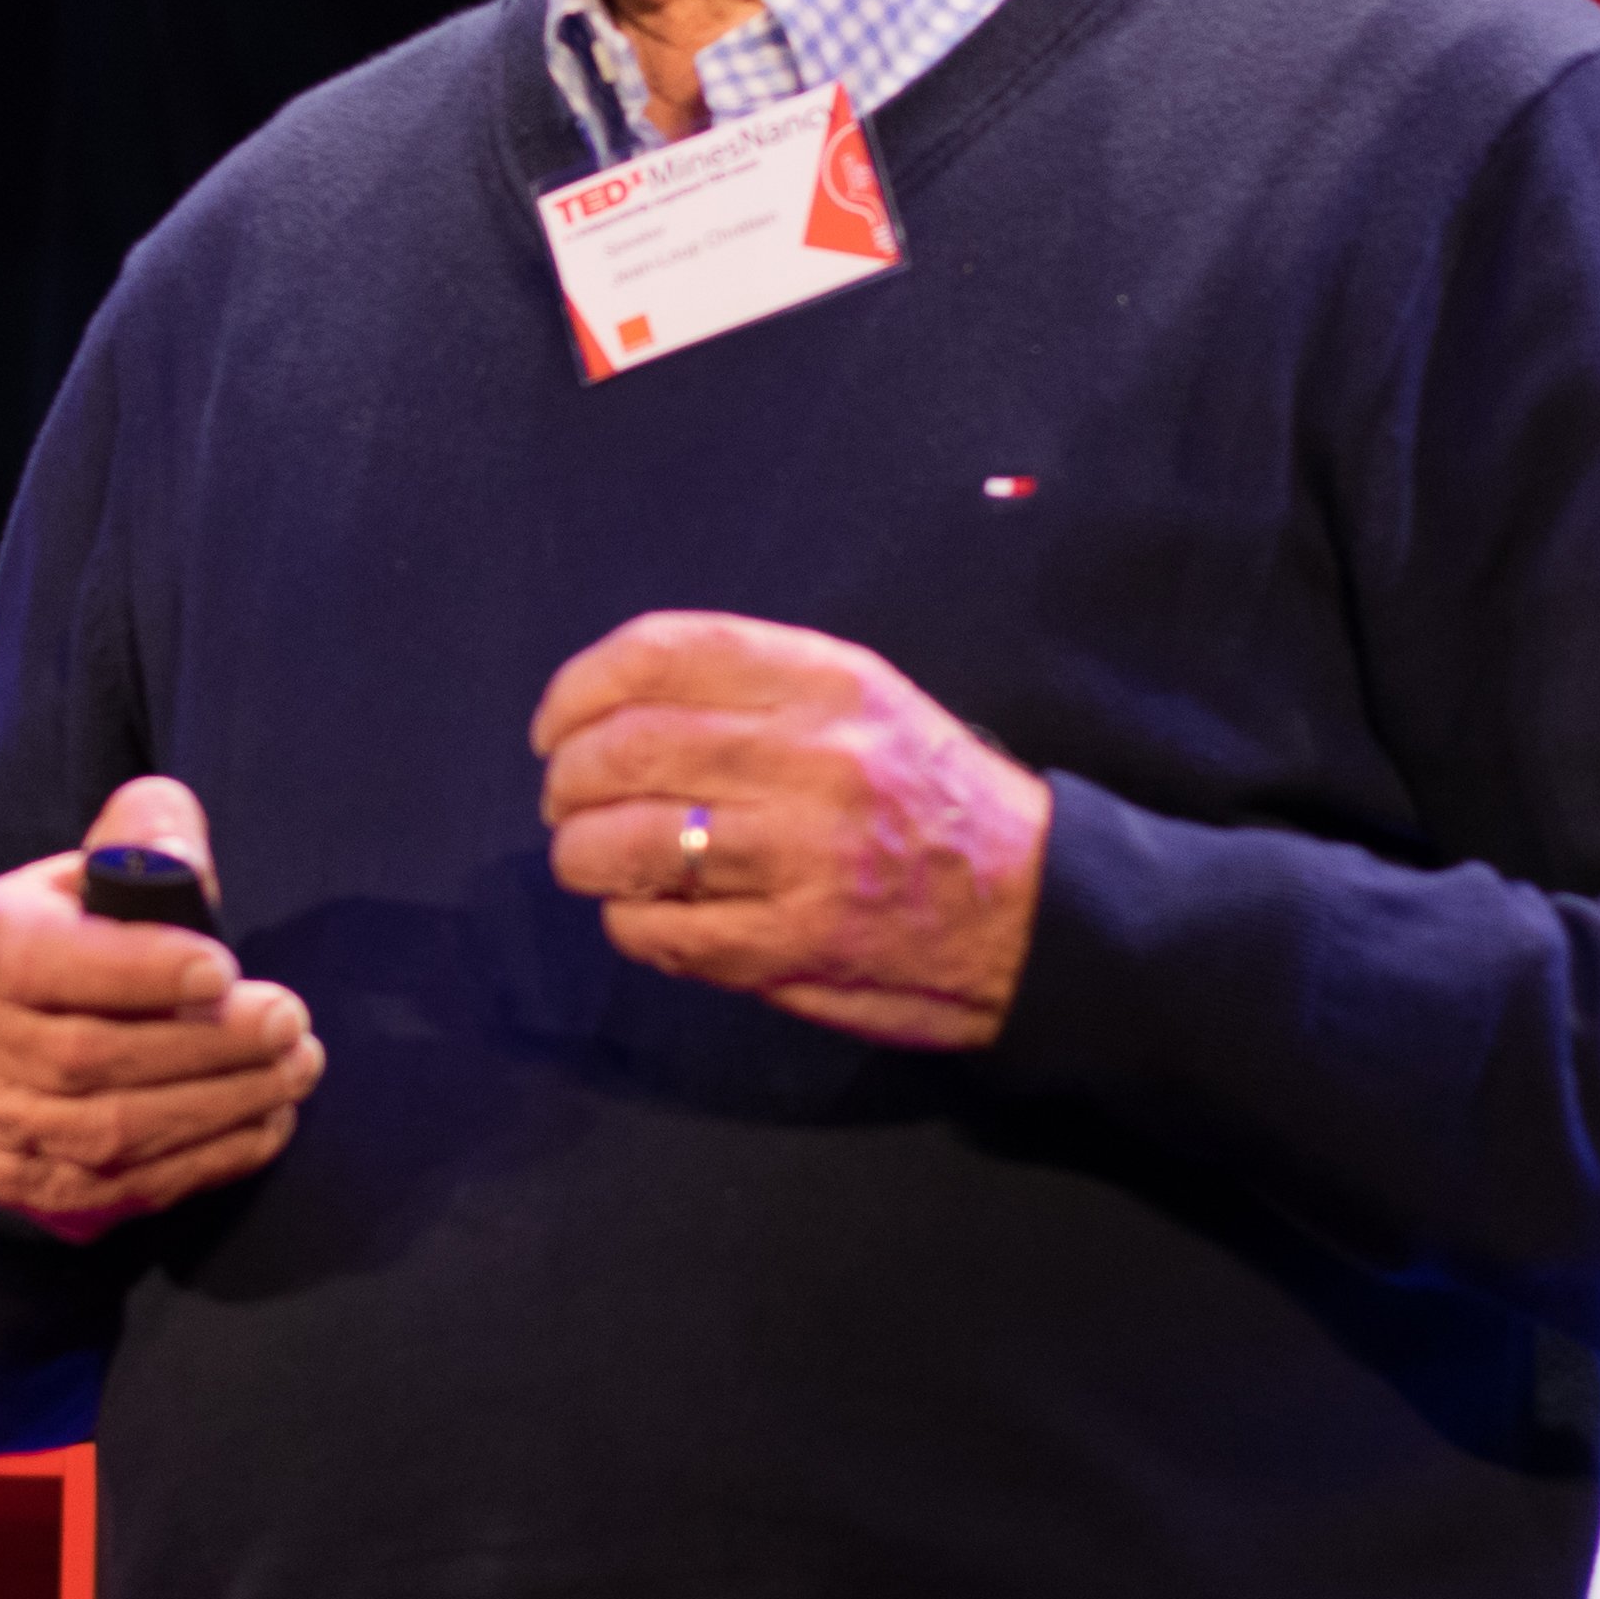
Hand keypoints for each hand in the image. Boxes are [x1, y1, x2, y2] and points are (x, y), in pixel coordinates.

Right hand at [0, 776, 325, 1238]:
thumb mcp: (104, 861)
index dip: (137, 971)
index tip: (222, 971)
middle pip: (87, 1057)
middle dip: (205, 1044)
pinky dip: (207, 1159)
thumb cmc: (85, 928)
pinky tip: (268, 1120)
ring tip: (296, 1068)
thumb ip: (146, 836)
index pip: (47, 963)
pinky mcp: (28, 1182)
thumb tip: (181, 858)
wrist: (20, 1023)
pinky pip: (123, 1186)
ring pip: (109, 1131)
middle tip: (290, 1023)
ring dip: (219, 1105)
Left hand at [533, 612, 1048, 1047]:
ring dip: (583, 855)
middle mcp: (815, 758)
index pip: (662, 654)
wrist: (1044, 911)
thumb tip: (614, 707)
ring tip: (594, 860)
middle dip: (568, 781)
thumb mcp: (868, 702)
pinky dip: (629, 921)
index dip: (579, 689)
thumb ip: (756, 688)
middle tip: (566, 803)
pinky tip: (649, 914)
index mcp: (828, 682)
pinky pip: (658, 929)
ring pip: (626, 843)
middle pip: (626, 749)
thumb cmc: (934, 799)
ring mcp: (803, 856)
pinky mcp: (796, 943)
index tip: (555, 725)